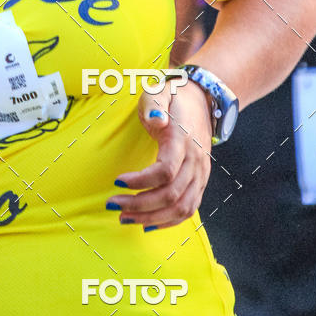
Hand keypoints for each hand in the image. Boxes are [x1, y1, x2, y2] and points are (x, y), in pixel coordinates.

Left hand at [107, 80, 213, 230]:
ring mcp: (201, 173)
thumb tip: (156, 120)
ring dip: (153, 218)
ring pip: (181, 207)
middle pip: (172, 195)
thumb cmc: (173, 97)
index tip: (117, 181)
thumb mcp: (158, 92)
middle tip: (113, 205)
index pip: (166, 171)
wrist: (202, 100)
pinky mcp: (201, 181)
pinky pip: (190, 209)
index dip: (141, 181)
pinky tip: (148, 223)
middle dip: (140, 205)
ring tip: (126, 218)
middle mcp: (195, 160)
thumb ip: (155, 105)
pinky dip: (170, 221)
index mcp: (182, 140)